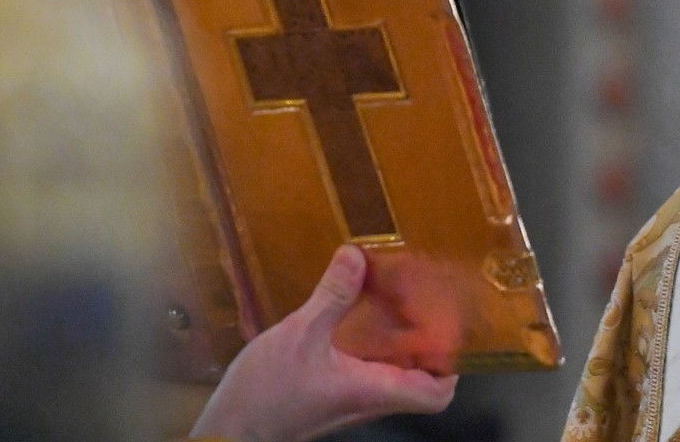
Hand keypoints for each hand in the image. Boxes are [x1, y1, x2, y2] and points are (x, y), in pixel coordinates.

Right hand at [191, 246, 457, 441]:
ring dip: (399, 340)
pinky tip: (355, 316)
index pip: (437, 393)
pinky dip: (371, 344)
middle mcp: (370, 400)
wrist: (226, 433)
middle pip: (420, 378)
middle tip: (425, 303)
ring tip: (395, 300)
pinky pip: (366, 370)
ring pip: (393, 372)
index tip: (451, 329)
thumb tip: (356, 255)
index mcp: (375, 390)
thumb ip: (331, 296)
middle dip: (428, 342)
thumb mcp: (300, 335)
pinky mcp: (331, 397)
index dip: (452, 366)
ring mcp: (351, 401)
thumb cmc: (266, 395)